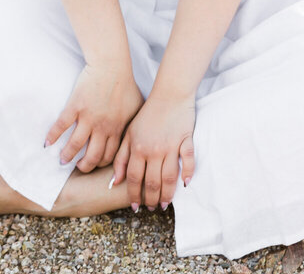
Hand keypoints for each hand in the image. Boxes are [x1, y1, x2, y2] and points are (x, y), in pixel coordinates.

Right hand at [46, 63, 142, 172]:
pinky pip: (61, 126)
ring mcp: (88, 117)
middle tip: (78, 167)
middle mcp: (103, 127)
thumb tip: (135, 137)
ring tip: (62, 160)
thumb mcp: (136, 107)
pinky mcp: (75, 106)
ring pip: (75, 145)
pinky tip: (47, 143)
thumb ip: (133, 123)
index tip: (93, 164)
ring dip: (67, 156)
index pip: (109, 156)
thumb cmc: (125, 84)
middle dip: (84, 166)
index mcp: (118, 129)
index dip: (100, 163)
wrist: (111, 65)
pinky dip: (53, 136)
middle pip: (93, 156)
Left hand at [112, 94, 195, 210]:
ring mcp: (171, 146)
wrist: (169, 94)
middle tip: (153, 208)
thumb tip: (115, 182)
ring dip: (168, 193)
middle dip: (152, 199)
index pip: (135, 178)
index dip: (135, 195)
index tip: (135, 207)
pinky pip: (188, 160)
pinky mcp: (186, 140)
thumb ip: (121, 158)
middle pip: (153, 181)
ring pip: (170, 177)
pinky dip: (188, 173)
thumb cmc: (148, 113)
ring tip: (166, 204)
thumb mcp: (129, 134)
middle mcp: (154, 150)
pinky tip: (185, 184)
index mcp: (138, 148)